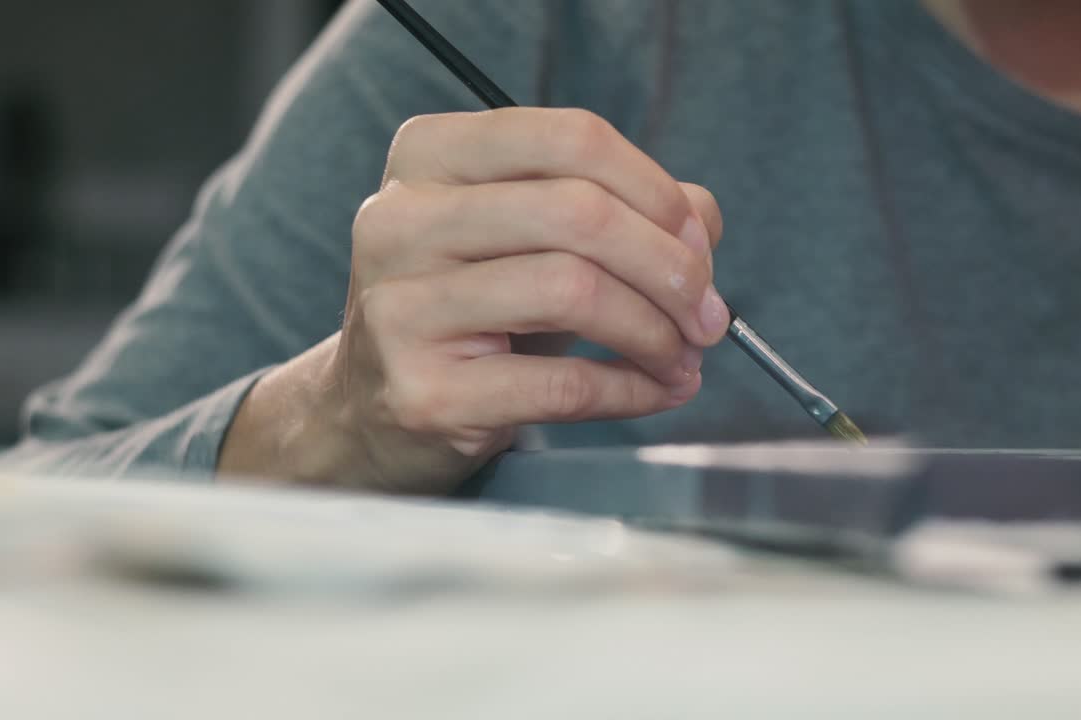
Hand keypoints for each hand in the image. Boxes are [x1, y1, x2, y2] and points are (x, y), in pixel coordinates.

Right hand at [220, 108, 726, 493]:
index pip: (570, 139)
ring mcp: (402, 308)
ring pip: (573, 291)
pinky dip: (631, 388)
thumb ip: (617, 209)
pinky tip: (654, 390)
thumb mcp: (527, 238)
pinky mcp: (423, 393)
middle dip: (671, 267)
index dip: (656, 189)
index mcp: (429, 157)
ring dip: (656, 332)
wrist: (372, 410)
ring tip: (683, 357)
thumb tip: (700, 222)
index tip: (698, 242)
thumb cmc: (470, 312)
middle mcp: (401, 220)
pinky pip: (561, 385)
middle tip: (708, 312)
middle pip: (577, 212)